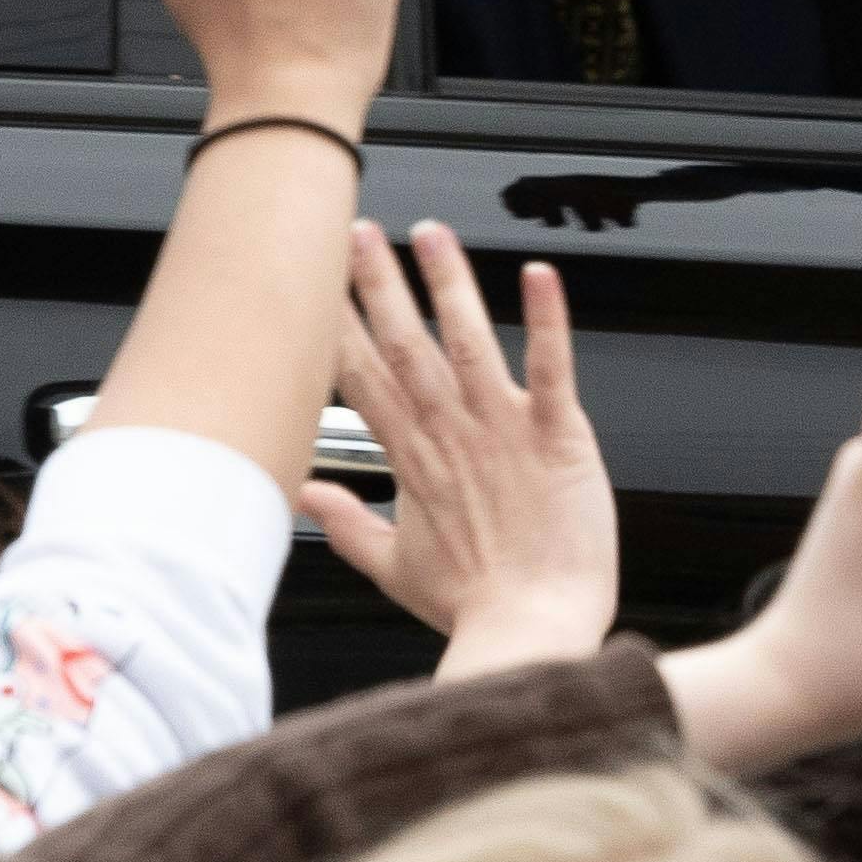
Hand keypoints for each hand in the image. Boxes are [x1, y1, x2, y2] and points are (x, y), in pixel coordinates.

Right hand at [306, 221, 619, 677]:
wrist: (533, 631)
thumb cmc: (476, 606)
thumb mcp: (396, 568)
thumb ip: (347, 524)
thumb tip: (303, 497)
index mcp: (412, 459)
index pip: (363, 379)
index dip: (338, 326)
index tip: (316, 283)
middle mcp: (450, 434)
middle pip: (403, 346)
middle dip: (378, 285)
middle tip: (355, 230)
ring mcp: (502, 431)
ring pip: (467, 341)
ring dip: (448, 283)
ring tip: (430, 234)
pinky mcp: (557, 437)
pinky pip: (550, 368)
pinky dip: (547, 320)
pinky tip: (539, 275)